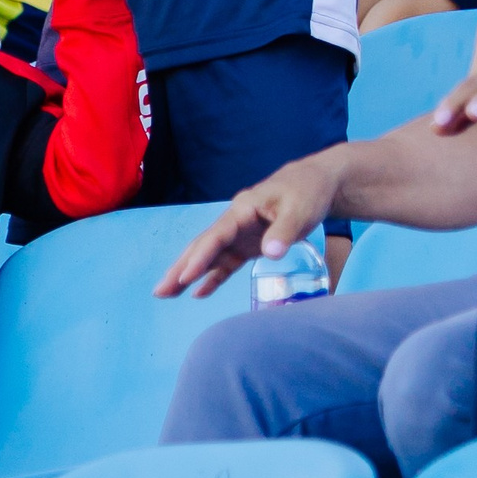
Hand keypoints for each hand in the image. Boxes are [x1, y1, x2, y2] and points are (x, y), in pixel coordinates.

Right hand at [155, 152, 342, 296]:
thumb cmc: (307, 192)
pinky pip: (226, 262)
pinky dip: (213, 277)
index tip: (184, 277)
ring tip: (166, 294)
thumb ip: (284, 231)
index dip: (200, 257)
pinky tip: (199, 293)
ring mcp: (240, 234)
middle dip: (181, 268)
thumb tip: (270, 253)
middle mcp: (235, 222)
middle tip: (159, 291)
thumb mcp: (299, 210)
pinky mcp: (249, 244)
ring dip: (190, 274)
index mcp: (242, 209)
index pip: (216, 236)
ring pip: (210, 256)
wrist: (317, 183)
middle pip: (203, 246)